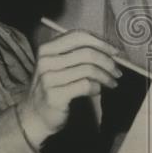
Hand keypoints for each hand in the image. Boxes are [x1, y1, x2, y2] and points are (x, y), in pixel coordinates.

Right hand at [18, 30, 121, 148]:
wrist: (35, 116)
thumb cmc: (53, 88)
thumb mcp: (58, 65)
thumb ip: (77, 53)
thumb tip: (109, 49)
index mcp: (47, 48)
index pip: (78, 36)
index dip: (100, 42)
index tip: (115, 51)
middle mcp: (46, 60)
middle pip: (86, 53)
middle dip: (107, 61)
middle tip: (117, 71)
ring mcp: (49, 78)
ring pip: (88, 69)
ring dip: (105, 76)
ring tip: (112, 82)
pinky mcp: (55, 96)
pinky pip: (85, 86)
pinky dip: (97, 88)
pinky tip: (98, 91)